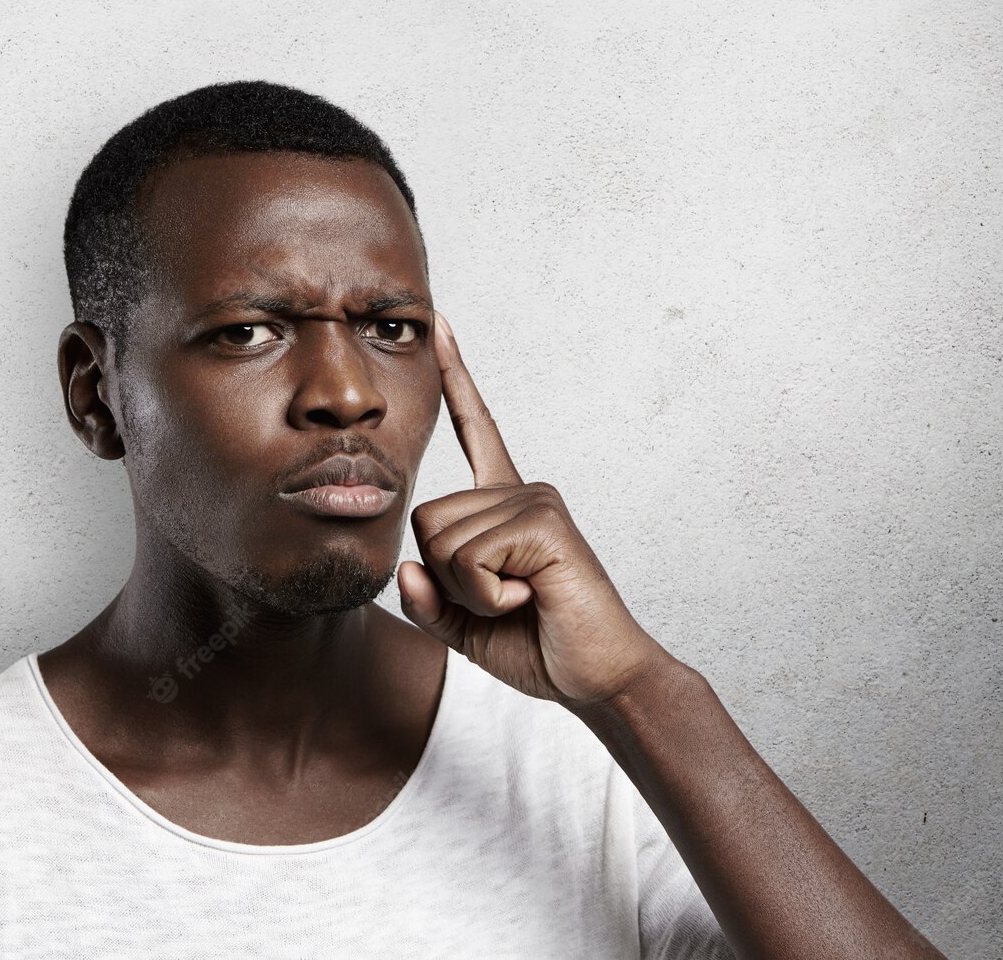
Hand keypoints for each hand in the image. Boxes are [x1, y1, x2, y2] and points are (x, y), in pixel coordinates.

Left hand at [397, 311, 670, 713]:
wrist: (597, 679)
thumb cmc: (536, 644)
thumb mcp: (462, 624)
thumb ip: (425, 596)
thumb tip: (405, 565)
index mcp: (503, 502)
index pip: (475, 427)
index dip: (455, 377)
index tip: (440, 324)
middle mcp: (520, 489)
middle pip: (426, 517)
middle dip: (446, 577)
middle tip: (501, 599)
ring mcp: (536, 499)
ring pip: (442, 540)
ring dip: (468, 592)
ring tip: (520, 601)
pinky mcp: (545, 522)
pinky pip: (470, 558)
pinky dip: (486, 597)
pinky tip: (529, 600)